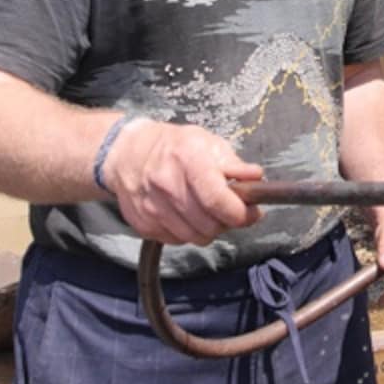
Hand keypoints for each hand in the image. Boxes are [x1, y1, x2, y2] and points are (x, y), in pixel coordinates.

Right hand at [102, 118, 263, 245]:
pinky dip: (188, 232)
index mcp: (187, 160)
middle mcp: (167, 185)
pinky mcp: (144, 224)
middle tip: (229, 209)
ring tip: (208, 211)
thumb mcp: (207, 143)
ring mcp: (152, 208)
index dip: (241, 213)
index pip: (217, 200)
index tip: (252, 212)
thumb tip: (256, 177)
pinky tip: (187, 215)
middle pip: (209, 224)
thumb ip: (233, 163)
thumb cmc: (172, 147)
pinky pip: (177, 240)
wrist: (127, 154)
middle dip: (227, 221)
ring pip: (195, 237)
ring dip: (209, 229)